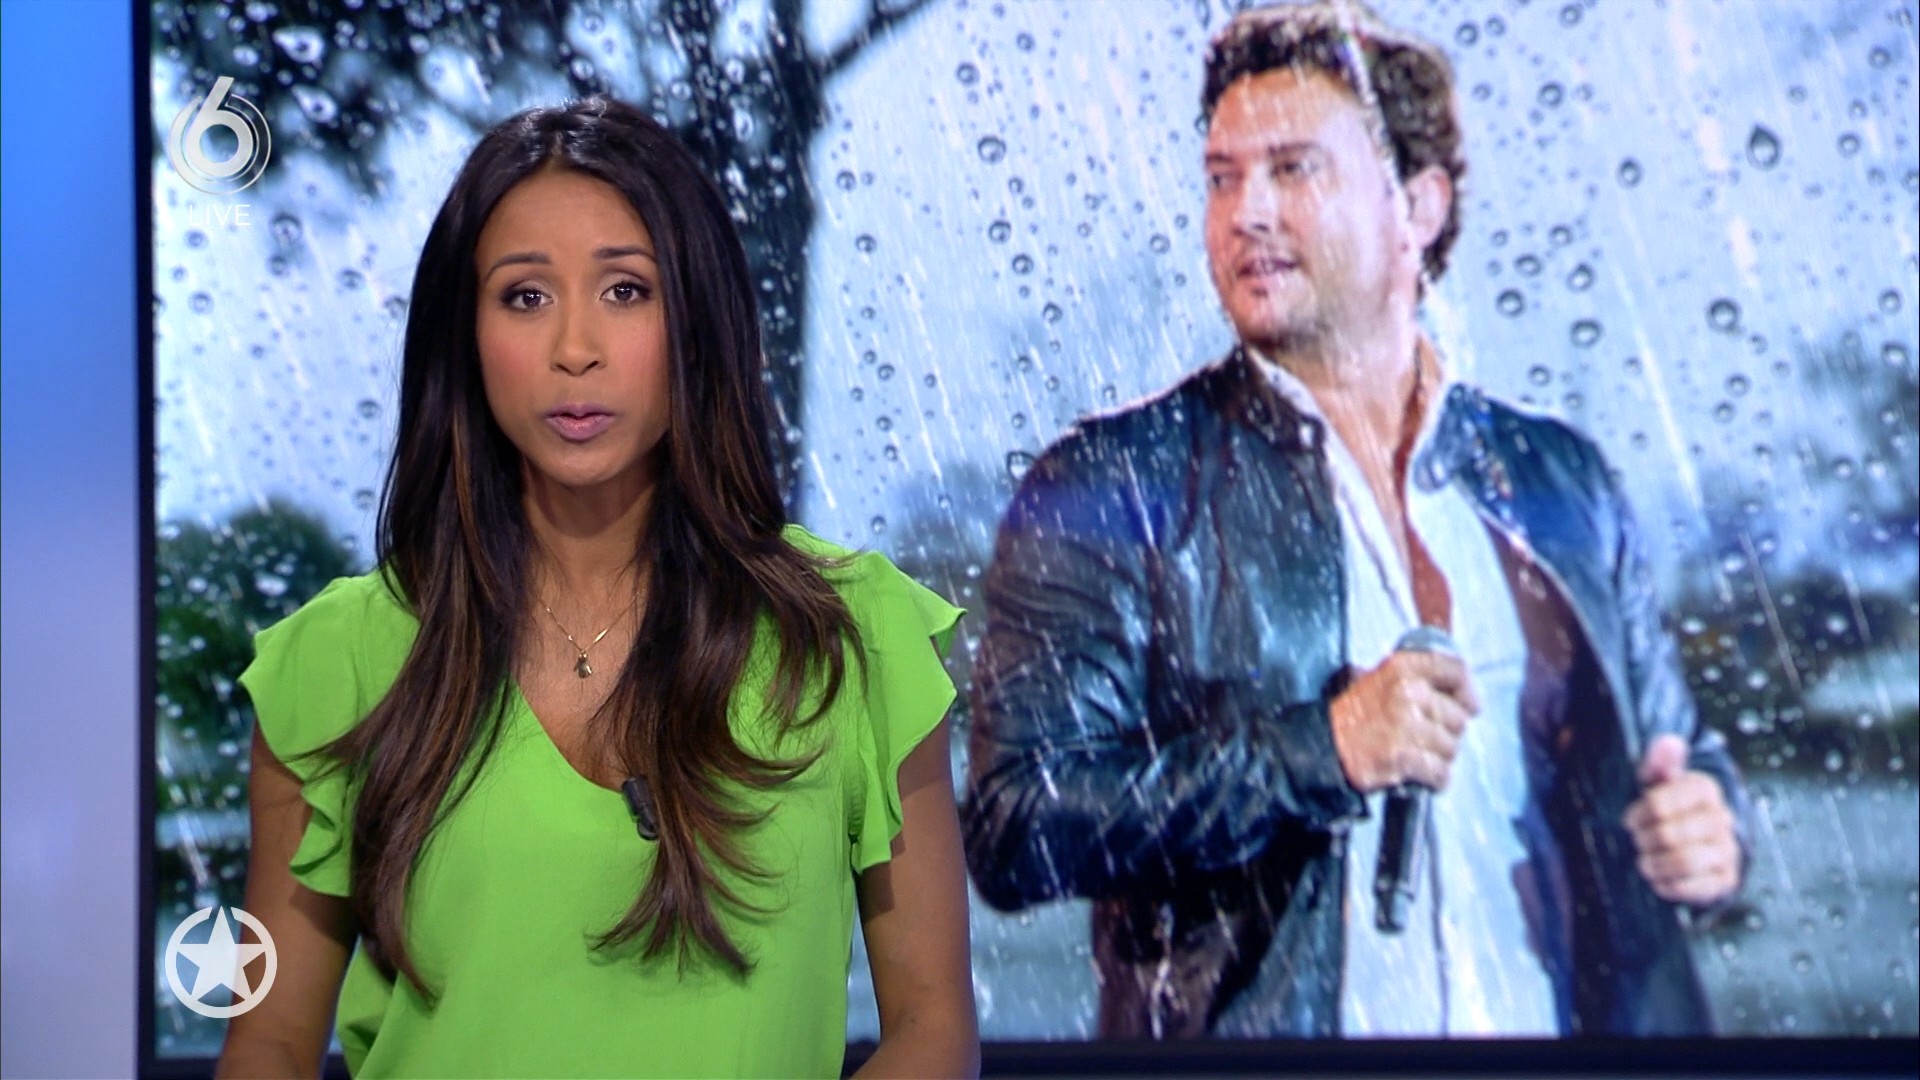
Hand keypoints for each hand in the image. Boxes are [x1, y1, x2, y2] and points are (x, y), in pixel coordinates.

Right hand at [1329, 651, 1478, 792]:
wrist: (1323, 746)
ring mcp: (1406, 725)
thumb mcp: (1380, 679)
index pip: (1455, 670)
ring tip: (1419, 756)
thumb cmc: (1354, 715)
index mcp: (1402, 667)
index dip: (1468, 691)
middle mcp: (1407, 692)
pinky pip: (1440, 772)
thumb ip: (1417, 678)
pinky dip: (1436, 779)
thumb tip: (1461, 692)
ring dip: (1440, 757)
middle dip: (1448, 733)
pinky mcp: (1403, 757)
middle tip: (1428, 739)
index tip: (1469, 706)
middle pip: (1458, 717)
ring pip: (1451, 748)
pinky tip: (1421, 775)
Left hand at [1623, 734, 1739, 905]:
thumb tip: (1668, 741)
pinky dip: (1667, 885)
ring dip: (1654, 864)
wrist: (1694, 844)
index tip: (1630, 819)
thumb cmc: (1667, 808)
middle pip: (1668, 835)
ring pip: (1682, 861)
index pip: (1659, 804)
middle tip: (1638, 841)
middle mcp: (1722, 818)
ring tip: (1646, 861)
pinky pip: (1691, 887)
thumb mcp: (1656, 783)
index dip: (1638, 814)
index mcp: (1704, 789)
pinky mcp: (1725, 879)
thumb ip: (1657, 763)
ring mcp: (1728, 850)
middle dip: (1644, 841)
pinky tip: (1661, 878)